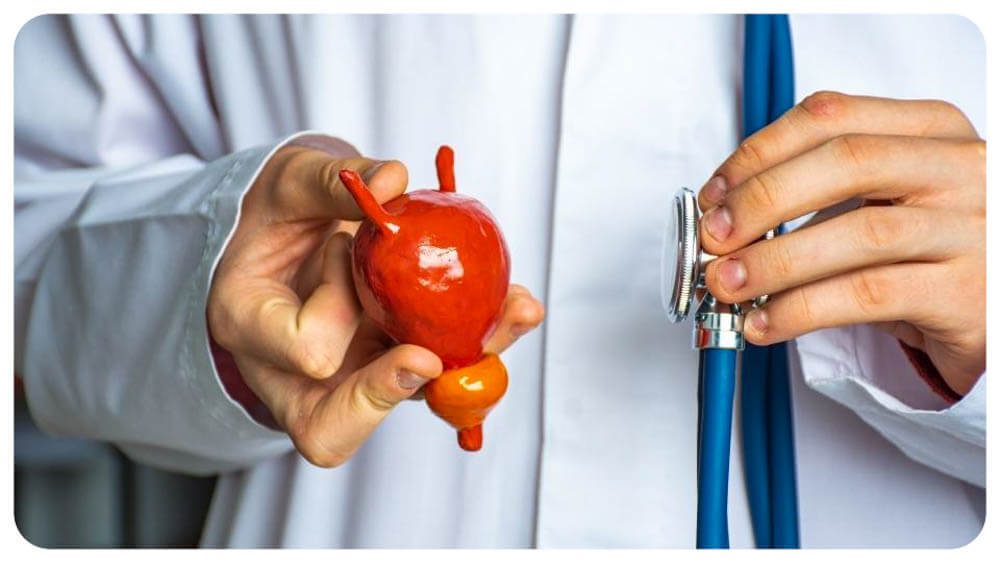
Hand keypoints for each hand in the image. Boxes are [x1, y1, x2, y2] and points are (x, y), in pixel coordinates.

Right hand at [208, 143, 544, 465]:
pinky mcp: (388, 367)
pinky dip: (480, 341)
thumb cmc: (276, 211)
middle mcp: (290, 374)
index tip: (344, 251)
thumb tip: (393, 179)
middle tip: (428, 358)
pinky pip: (435, 373)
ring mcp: (345, 378)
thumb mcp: (289, 182)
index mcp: (249, 326)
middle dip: (394, 390)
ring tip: (514, 313)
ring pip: (399, 403)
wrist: (289, 234)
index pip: (304, 351)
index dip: (339, 312)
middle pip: (335, 425)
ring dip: (466, 367)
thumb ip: (332, 181)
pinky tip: (517, 306)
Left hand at [698, 92, 983, 394]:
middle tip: (714, 238)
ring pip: (858, 233)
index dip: (760, 151)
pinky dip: (801, 310)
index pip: (832, 116)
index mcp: (932, 131)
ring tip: (727, 285)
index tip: (715, 192)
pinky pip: (868, 296)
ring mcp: (971, 230)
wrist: (998, 310)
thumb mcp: (887, 200)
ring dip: (774, 261)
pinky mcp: (966, 294)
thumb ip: (821, 190)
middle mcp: (960, 169)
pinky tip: (767, 322)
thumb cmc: (930, 251)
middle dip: (763, 199)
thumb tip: (725, 214)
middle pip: (847, 161)